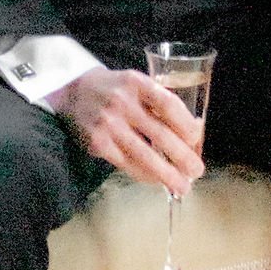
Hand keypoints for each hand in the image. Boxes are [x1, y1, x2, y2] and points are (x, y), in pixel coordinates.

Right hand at [52, 68, 206, 193]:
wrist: (73, 93)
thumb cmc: (115, 90)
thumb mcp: (136, 83)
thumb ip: (159, 102)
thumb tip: (194, 130)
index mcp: (136, 83)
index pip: (167, 104)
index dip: (185, 124)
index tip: (197, 139)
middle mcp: (122, 102)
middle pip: (160, 134)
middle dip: (182, 156)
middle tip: (197, 171)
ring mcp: (108, 124)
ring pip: (144, 155)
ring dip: (167, 174)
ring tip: (182, 186)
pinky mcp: (98, 144)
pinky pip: (127, 164)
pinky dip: (145, 175)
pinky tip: (157, 180)